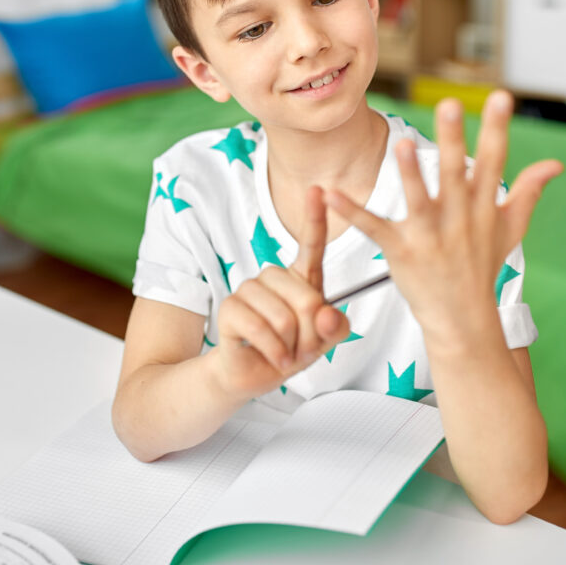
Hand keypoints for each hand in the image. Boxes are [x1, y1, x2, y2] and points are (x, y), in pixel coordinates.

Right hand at [212, 186, 350, 398]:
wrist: (254, 374)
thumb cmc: (290, 350)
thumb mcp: (324, 342)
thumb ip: (335, 328)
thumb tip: (325, 315)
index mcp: (300, 277)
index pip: (311, 244)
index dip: (315, 217)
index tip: (319, 190)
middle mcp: (273, 277)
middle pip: (307, 298)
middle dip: (311, 334)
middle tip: (302, 348)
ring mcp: (249, 290)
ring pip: (283, 317)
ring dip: (290, 346)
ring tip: (285, 353)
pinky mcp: (230, 308)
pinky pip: (260, 329)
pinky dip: (274, 351)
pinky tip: (274, 358)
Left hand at [325, 92, 561, 337]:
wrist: (463, 319)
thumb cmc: (483, 267)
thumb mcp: (511, 229)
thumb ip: (528, 191)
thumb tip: (556, 163)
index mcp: (483, 207)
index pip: (495, 161)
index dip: (497, 128)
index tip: (501, 97)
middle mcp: (459, 218)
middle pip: (456, 173)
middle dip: (454, 140)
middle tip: (449, 104)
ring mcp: (429, 236)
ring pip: (420, 199)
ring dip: (411, 173)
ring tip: (404, 145)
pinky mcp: (401, 252)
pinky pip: (374, 228)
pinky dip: (351, 212)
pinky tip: (329, 194)